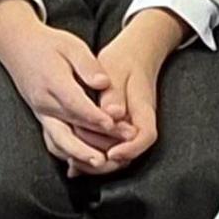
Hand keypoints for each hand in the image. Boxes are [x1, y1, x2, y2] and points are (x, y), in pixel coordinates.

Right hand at [0, 0, 126, 172]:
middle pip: (69, 130)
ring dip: (82, 155)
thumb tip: (103, 83)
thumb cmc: (48, 44)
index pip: (75, 104)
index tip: (113, 125)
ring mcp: (41, 115)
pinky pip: (54, 143)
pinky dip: (71, 155)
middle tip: (119, 150)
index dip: (95, 117)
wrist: (17, 47)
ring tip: (104, 164)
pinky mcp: (42, 120)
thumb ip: (88, 65)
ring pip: (60, 142)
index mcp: (52, 81)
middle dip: (94, 143)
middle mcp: (44, 103)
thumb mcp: (71, 45)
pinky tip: (88, 162)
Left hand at [68, 9, 185, 174]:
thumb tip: (112, 113)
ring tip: (72, 162)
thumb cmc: (124, 61)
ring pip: (118, 158)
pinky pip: (108, 150)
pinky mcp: (119, 133)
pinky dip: (91, 156)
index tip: (112, 154)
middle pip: (130, 156)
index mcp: (144, 110)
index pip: (146, 136)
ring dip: (96, 163)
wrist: (134, 55)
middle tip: (79, 161)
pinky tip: (72, 160)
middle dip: (105, 163)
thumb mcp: (117, 71)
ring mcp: (129, 130)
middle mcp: (139, 125)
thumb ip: (114, 94)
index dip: (130, 149)